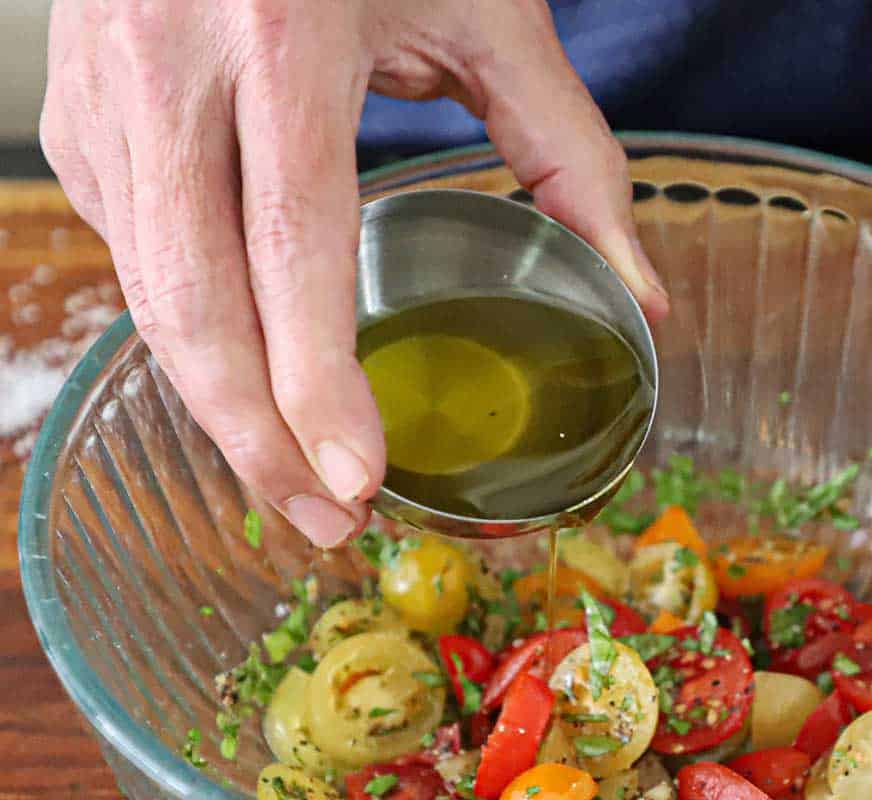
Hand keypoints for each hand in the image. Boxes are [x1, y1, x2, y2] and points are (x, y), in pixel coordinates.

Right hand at [41, 0, 668, 546]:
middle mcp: (172, 64)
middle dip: (256, 440)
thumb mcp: (490, 14)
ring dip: (218, 409)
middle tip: (326, 525)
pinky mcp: (82, 116)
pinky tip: (245, 372)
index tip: (353, 482)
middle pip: (193, 302)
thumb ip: (568, 157)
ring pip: (147, 296)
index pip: (290, 249)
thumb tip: (639, 297)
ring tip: (291, 481)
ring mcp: (109, 94)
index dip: (314, 384)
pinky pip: (131, 255)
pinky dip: (191, 332)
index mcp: (283, 34)